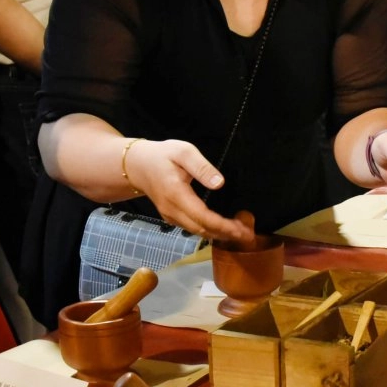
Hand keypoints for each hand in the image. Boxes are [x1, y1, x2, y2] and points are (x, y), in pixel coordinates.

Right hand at [126, 138, 252, 242]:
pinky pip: (192, 228)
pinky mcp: (171, 217)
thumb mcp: (183, 152)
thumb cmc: (163, 156)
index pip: (203, 217)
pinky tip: (224, 228)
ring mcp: (170, 216)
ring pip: (197, 232)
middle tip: (249, 234)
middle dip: (226, 234)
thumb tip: (219, 183)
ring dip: (219, 234)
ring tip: (241, 232)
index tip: (242, 229)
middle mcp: (172, 210)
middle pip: (202, 229)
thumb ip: (201, 167)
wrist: (138, 165)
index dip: (223, 226)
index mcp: (176, 195)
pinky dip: (209, 231)